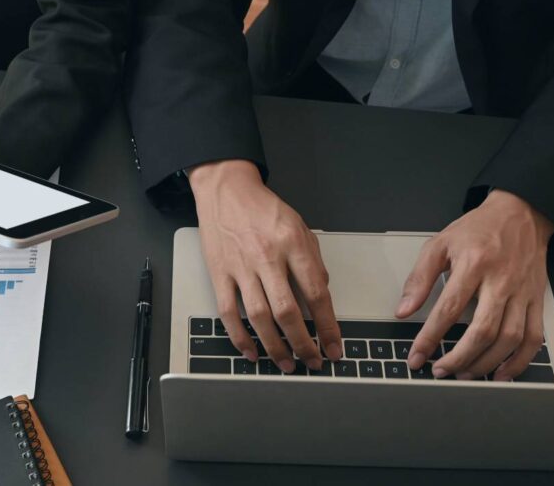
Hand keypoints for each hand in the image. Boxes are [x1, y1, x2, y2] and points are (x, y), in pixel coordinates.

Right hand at [189, 160, 341, 372]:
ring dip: (274, 347)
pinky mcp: (219, 273)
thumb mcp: (300, 226)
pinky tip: (251, 351)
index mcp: (293, 244)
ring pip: (258, 317)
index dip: (328, 326)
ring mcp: (240, 266)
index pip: (316, 293)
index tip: (335, 346)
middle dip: (303, 344)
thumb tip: (321, 296)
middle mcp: (267, 256)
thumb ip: (312, 261)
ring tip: (287, 363)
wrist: (226, 189)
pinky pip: (228, 312)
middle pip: (287, 311)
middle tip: (313, 361)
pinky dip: (240, 337)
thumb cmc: (263, 208)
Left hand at [396, 189, 553, 380]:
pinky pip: (534, 339)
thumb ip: (419, 277)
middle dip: (459, 358)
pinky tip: (501, 373)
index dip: (430, 337)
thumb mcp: (440, 243)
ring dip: (486, 363)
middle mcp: (500, 281)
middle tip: (440, 371)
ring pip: (509, 339)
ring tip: (464, 374)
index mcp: (474, 264)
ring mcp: (522, 293)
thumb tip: (403, 310)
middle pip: (482, 330)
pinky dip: (519, 362)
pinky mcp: (537, 300)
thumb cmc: (479, 229)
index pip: (448, 309)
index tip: (416, 356)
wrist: (520, 213)